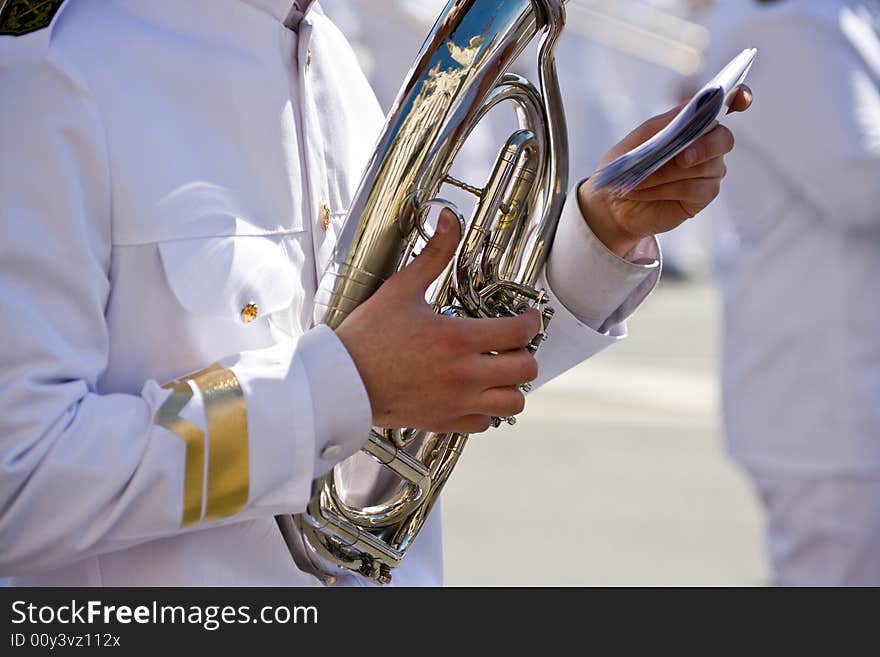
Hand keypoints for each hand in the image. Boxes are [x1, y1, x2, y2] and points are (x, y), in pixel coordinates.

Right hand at [335, 210, 540, 433]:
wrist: (342, 382)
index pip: (520, 333)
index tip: (526, 317)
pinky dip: (487, 409)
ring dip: (512, 385)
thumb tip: (448, 218)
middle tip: (511, 344)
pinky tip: (474, 393)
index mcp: (458, 339)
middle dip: (525, 353)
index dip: (530, 322)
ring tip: (498, 371)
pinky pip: (486, 423)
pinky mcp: (445, 422)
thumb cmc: (367, 336)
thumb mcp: (402, 289)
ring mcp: (457, 402)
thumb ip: (434, 255)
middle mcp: (465, 374)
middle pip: (525, 369)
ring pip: (513, 403)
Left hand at [578, 85, 753, 255]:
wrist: (613, 201)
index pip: (726, 104)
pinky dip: (668, 189)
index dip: (739, 98)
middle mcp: (707, 145)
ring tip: (640, 179)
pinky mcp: (702, 195)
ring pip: (707, 167)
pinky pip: (699, 189)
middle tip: (682, 158)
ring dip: (669, 173)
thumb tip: (692, 107)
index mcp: (693, 123)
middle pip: (724, 139)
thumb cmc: (627, 165)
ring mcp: (708, 171)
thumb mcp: (641, 139)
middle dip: (705, 146)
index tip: (741, 99)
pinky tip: (645, 191)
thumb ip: (667, 122)